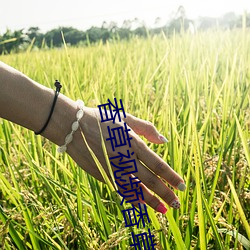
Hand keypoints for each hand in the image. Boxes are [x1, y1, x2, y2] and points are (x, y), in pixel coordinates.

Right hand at [66, 107, 185, 213]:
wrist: (72, 127)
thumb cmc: (100, 119)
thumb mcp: (125, 117)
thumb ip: (146, 128)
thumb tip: (164, 140)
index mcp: (132, 143)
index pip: (157, 165)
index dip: (171, 177)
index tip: (182, 186)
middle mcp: (124, 158)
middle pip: (149, 180)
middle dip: (165, 193)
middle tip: (177, 203)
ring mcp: (112, 168)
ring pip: (135, 189)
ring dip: (151, 201)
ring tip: (164, 209)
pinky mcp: (102, 174)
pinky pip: (120, 189)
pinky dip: (132, 198)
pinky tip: (141, 204)